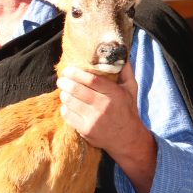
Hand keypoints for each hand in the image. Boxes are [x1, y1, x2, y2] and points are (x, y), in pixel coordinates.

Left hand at [58, 63, 155, 192]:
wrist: (127, 138)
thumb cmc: (127, 110)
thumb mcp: (131, 89)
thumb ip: (125, 71)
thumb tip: (121, 54)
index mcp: (114, 93)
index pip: (91, 79)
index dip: (76, 73)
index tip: (68, 69)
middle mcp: (104, 106)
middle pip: (76, 90)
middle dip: (65, 82)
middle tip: (61, 79)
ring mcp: (94, 119)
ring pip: (69, 101)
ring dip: (64, 94)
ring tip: (64, 91)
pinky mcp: (86, 130)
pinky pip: (68, 115)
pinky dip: (65, 108)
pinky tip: (68, 105)